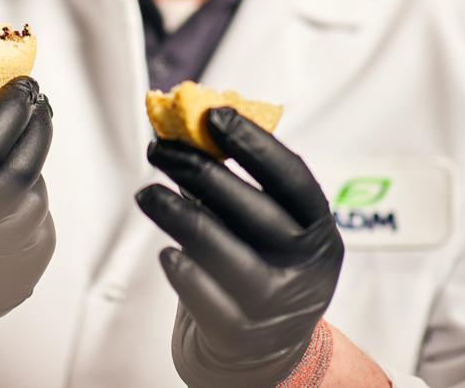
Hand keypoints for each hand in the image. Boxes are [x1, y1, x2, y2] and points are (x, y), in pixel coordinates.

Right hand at [0, 72, 54, 359]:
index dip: (16, 97)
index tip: (24, 79)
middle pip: (30, 155)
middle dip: (36, 120)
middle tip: (32, 101)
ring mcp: (4, 257)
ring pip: (37, 188)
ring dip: (23, 166)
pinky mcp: (23, 277)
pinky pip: (39, 222)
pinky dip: (21, 205)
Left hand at [136, 107, 343, 386]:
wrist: (268, 350)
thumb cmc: (262, 267)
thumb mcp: (273, 229)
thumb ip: (240, 183)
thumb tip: (187, 129)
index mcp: (318, 229)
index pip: (291, 176)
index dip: (254, 142)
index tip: (213, 114)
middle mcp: (304, 265)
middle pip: (248, 207)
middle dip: (198, 170)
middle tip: (160, 150)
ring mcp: (274, 301)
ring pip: (219, 247)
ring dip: (176, 213)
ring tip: (147, 194)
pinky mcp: (240, 332)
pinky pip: (203, 295)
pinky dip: (183, 270)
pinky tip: (166, 251)